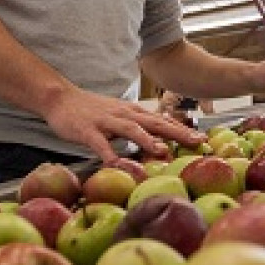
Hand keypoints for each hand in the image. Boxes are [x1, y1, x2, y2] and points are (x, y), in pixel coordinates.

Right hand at [42, 88, 204, 162]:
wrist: (61, 98)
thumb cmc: (92, 112)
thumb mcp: (119, 116)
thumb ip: (138, 127)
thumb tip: (159, 141)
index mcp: (134, 113)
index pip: (163, 121)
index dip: (184, 130)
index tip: (203, 140)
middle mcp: (125, 115)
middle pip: (156, 123)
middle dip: (178, 133)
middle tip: (198, 143)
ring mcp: (106, 122)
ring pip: (131, 130)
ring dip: (148, 140)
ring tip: (163, 151)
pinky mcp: (88, 130)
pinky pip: (100, 145)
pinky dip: (110, 155)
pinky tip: (118, 166)